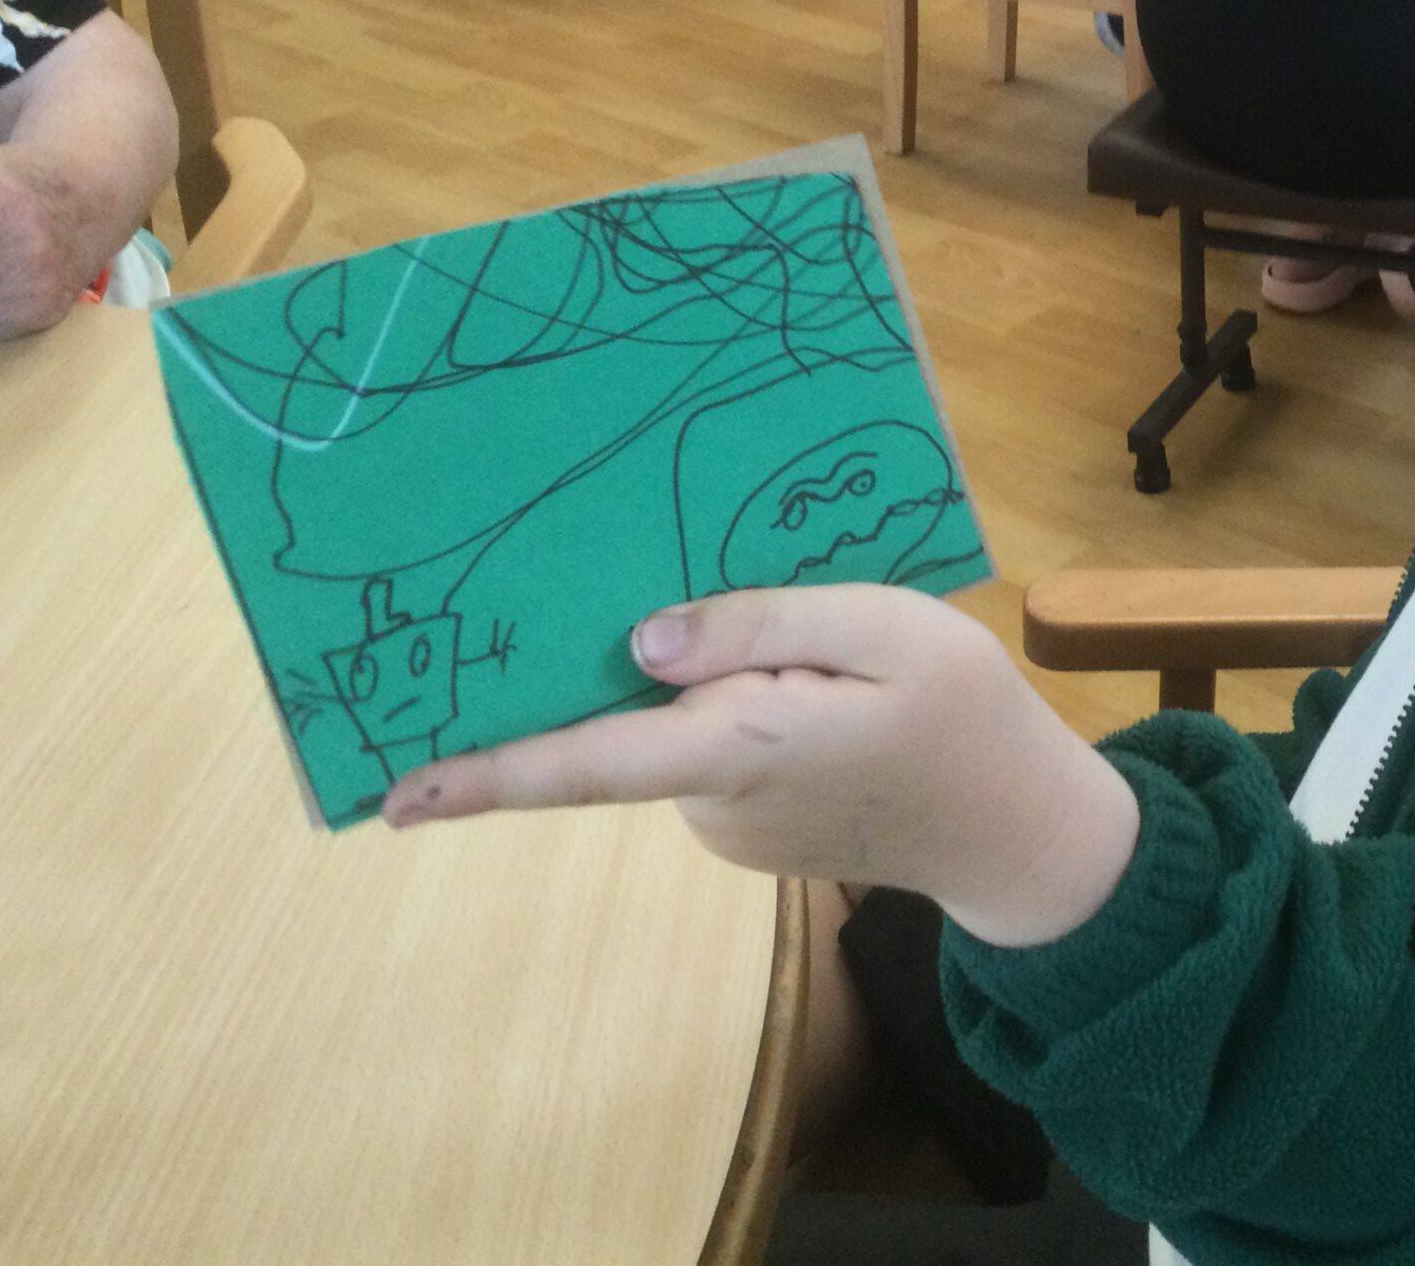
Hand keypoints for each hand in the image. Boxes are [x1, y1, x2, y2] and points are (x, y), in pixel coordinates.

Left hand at [382, 586, 1143, 949]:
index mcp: (740, 749)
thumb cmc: (967, 716)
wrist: (1025, 833)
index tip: (389, 793)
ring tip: (790, 631)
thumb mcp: (887, 628)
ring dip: (696, 675)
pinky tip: (806, 676)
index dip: (485, 776)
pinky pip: (709, 746)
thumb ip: (763, 622)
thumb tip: (640, 640)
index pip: (588, 765)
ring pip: (674, 728)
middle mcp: (712, 800)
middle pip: (625, 723)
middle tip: (620, 581)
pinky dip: (727, 704)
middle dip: (610, 662)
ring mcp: (729, 824)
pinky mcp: (752, 827)